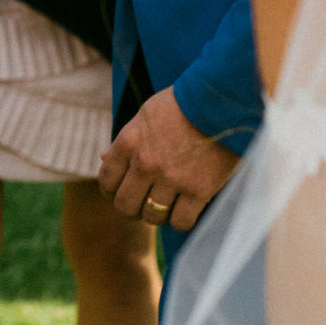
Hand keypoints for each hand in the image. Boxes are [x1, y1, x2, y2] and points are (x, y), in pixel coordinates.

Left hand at [99, 87, 237, 231]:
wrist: (221, 102)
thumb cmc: (183, 105)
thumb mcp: (145, 116)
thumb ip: (125, 139)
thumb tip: (103, 157)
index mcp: (129, 142)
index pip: (106, 180)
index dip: (111, 191)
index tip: (121, 192)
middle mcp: (145, 164)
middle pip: (125, 205)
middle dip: (132, 208)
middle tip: (143, 204)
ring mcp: (171, 179)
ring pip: (152, 216)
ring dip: (157, 215)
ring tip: (166, 206)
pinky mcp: (198, 190)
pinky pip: (181, 221)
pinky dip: (181, 220)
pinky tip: (186, 210)